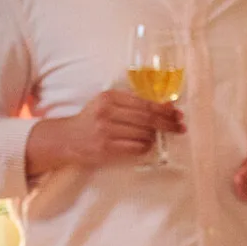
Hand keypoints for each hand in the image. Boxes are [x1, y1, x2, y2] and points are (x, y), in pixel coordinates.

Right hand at [28, 90, 181, 171]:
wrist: (66, 138)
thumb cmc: (92, 120)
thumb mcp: (107, 104)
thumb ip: (133, 104)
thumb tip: (167, 105)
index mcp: (109, 97)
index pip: (144, 103)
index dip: (164, 109)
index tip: (177, 113)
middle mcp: (107, 112)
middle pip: (147, 119)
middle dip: (168, 123)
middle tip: (180, 127)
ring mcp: (106, 131)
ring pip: (144, 134)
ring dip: (155, 136)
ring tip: (158, 137)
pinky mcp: (106, 148)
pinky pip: (137, 148)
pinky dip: (146, 147)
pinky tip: (146, 145)